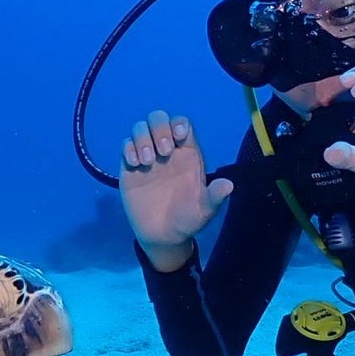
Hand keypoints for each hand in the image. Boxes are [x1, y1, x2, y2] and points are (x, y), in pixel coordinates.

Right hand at [120, 110, 233, 270]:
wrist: (163, 236)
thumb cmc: (187, 220)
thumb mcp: (204, 210)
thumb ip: (214, 197)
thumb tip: (229, 185)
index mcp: (188, 154)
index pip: (182, 125)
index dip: (179, 124)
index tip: (178, 137)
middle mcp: (167, 150)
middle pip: (159, 119)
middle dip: (159, 128)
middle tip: (163, 152)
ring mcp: (147, 157)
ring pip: (140, 129)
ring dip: (142, 138)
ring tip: (147, 162)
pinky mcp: (130, 167)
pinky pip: (125, 145)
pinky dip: (128, 150)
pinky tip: (135, 166)